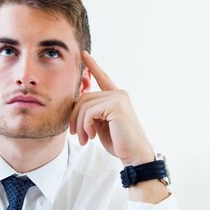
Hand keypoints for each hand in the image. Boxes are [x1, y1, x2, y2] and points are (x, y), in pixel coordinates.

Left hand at [70, 51, 153, 165]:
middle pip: (84, 98)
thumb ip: (92, 111)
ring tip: (83, 139)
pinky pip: (89, 112)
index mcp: (116, 97)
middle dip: (75, 118)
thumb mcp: (101, 124)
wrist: (134, 155)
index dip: (92, 66)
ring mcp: (118, 98)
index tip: (84, 54)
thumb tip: (78, 102)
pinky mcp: (116, 105)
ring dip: (79, 125)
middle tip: (76, 135)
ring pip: (84, 106)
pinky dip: (85, 126)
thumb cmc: (119, 142)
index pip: (102, 77)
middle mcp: (118, 94)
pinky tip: (91, 136)